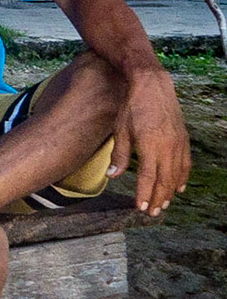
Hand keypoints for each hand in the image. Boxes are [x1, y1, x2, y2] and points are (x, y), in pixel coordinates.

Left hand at [109, 67, 189, 215]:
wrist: (152, 86)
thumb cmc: (133, 107)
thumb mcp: (120, 130)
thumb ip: (119, 155)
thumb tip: (113, 176)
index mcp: (150, 146)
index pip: (147, 178)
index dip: (144, 195)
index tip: (140, 208)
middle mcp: (167, 147)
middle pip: (164, 180)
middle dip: (158, 199)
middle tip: (151, 213)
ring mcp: (178, 143)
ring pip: (176, 175)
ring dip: (170, 192)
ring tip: (163, 205)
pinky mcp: (183, 139)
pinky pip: (185, 164)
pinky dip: (182, 177)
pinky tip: (179, 187)